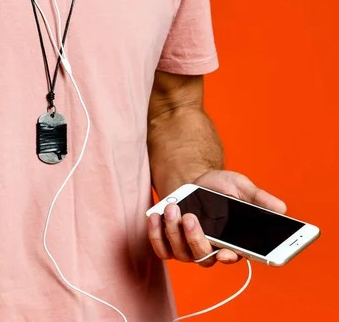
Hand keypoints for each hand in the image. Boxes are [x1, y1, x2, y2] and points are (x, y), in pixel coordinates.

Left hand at [147, 170, 286, 266]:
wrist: (192, 180)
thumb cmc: (219, 187)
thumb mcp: (241, 186)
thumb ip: (259, 198)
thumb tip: (281, 208)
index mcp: (233, 241)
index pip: (234, 257)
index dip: (229, 258)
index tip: (225, 252)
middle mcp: (212, 249)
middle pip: (204, 258)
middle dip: (195, 239)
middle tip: (190, 217)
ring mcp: (189, 248)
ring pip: (182, 253)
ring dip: (174, 232)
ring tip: (172, 207)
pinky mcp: (169, 243)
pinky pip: (162, 249)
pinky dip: (156, 234)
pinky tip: (157, 216)